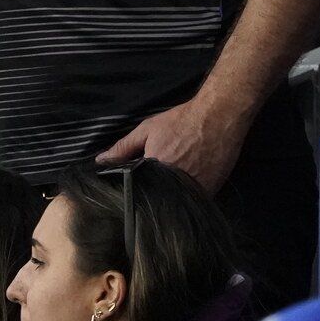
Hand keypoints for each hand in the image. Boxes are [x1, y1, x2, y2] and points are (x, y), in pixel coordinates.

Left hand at [96, 91, 255, 193]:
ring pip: (176, 204)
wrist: (219, 115)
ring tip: (171, 191)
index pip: (137, 193)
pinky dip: (190, 198)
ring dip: (172, 201)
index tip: (136, 192)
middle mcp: (172, 184)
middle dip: (154, 198)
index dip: (136, 194)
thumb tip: (100, 161)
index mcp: (153, 171)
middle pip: (157, 201)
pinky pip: (194, 202)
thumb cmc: (182, 120)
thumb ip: (124, 147)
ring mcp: (192, 189)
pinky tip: (188, 187)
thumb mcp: (148, 129)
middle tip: (155, 190)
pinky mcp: (210, 191)